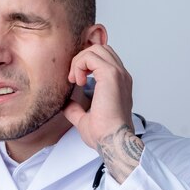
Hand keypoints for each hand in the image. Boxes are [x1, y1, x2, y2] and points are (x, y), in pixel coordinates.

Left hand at [62, 44, 143, 182]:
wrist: (113, 141)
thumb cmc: (105, 135)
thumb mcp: (86, 120)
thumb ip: (77, 110)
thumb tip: (67, 105)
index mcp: (119, 84)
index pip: (104, 59)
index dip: (87, 64)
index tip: (77, 82)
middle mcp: (122, 76)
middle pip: (100, 49)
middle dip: (82, 59)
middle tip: (74, 79)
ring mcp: (118, 74)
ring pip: (95, 49)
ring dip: (80, 61)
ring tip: (75, 80)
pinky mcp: (111, 75)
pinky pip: (91, 55)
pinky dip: (80, 64)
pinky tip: (78, 81)